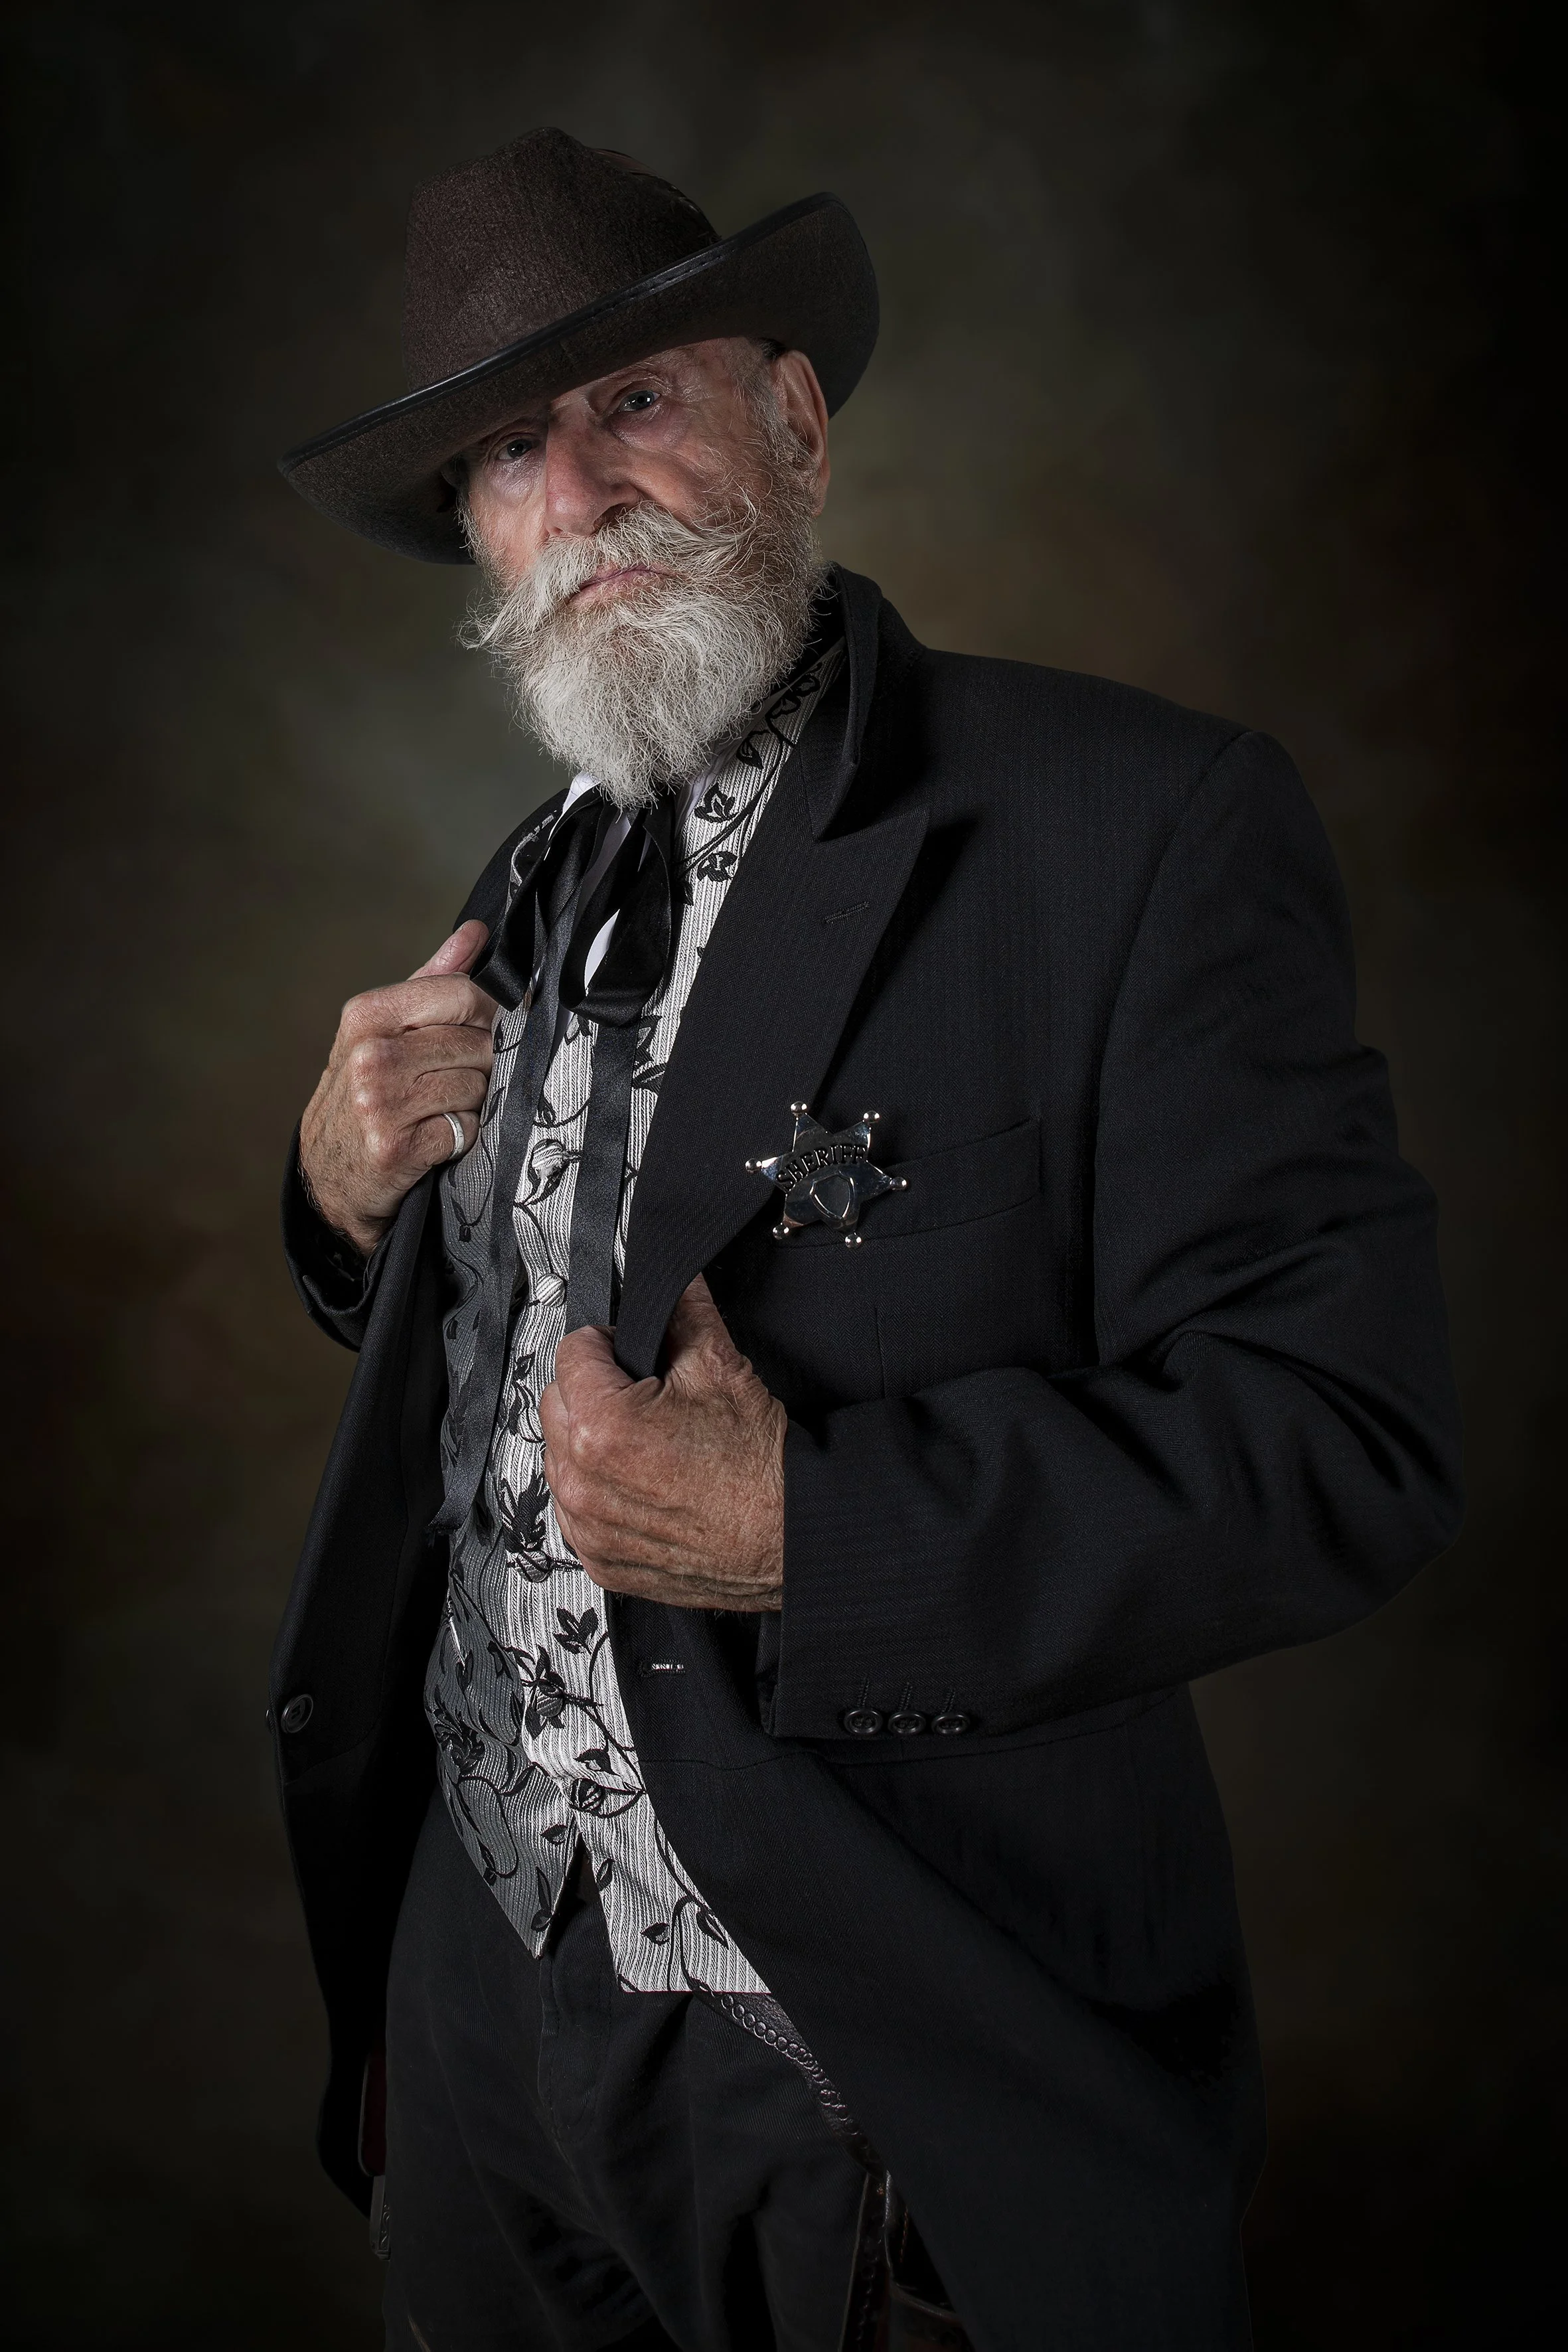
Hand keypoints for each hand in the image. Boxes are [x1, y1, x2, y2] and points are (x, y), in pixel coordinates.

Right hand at [298, 919, 496, 1255]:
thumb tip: (475, 932)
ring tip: (438, 1109)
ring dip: (470, 1103)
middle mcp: (370, 1055)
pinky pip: (467, 1130)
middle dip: (478, 1066)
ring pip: (477, 1087)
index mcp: (367, 1015)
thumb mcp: (386, 1029)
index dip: (485, 1016)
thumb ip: (433, 979)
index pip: (463, 994)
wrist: (328, 1174)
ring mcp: (379, 1103)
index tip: (477, 1032)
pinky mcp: (396, 1148)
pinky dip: (461, 1137)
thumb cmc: (365, 1093)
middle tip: (448, 1082)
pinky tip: (435, 1138)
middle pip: (477, 1044)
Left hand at [540, 1277, 786, 1610]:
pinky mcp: (600, 1558)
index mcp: (605, 1427)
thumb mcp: (721, 1367)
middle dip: (593, 1389)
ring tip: (646, 1442)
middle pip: (557, 1402)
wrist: (791, 1535)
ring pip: (561, 1456)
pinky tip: (642, 1482)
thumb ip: (684, 1311)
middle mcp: (584, 1482)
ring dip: (590, 1441)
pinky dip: (599, 1491)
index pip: (572, 1352)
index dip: (609, 1342)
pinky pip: (576, 1508)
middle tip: (644, 1395)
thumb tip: (673, 1281)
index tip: (631, 1353)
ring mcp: (589, 1527)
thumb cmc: (763, 1468)